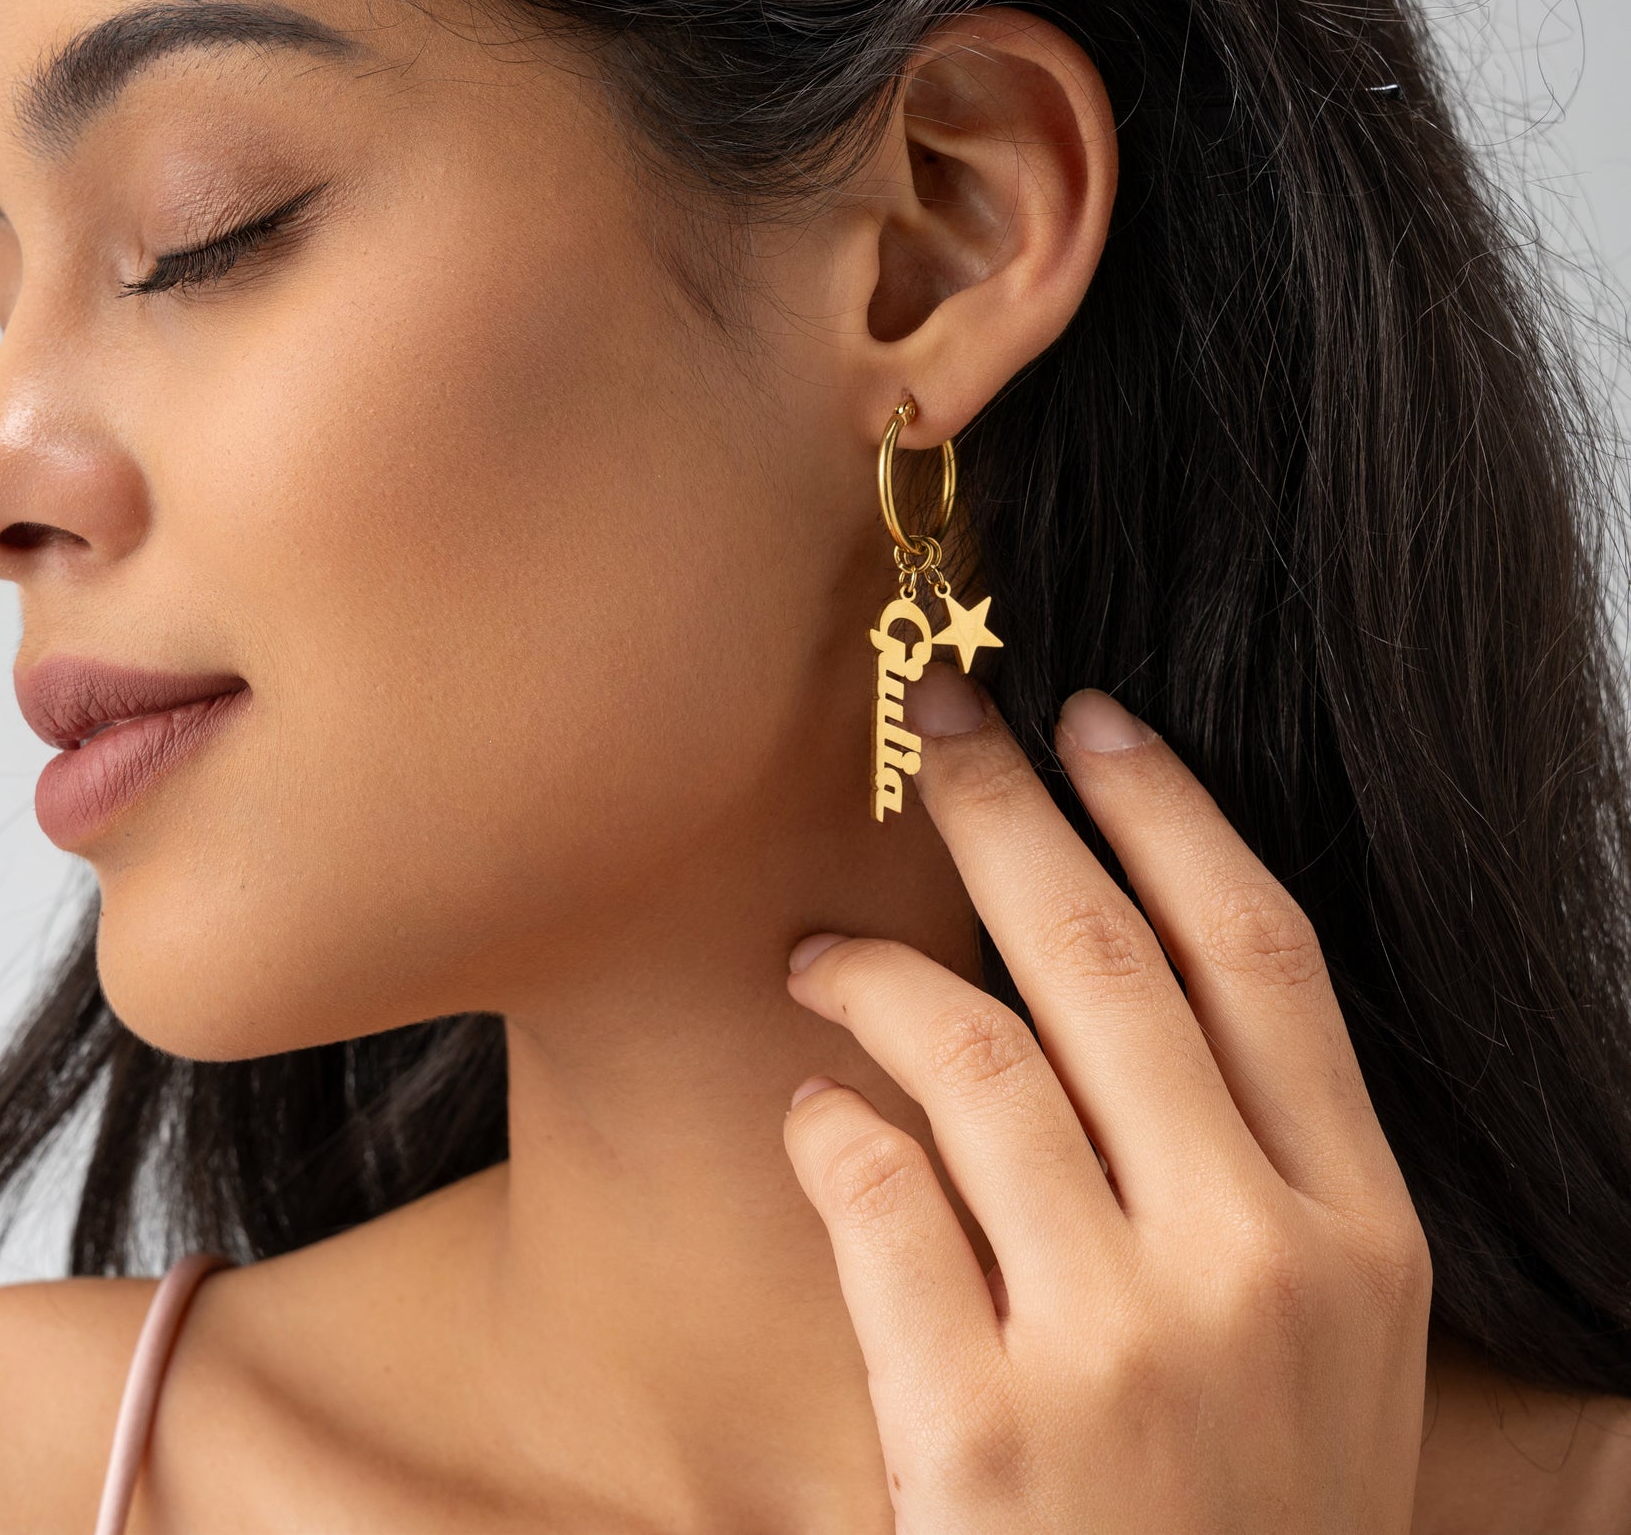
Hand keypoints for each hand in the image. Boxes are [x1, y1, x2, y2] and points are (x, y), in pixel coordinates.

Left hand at [782, 665, 1432, 1532]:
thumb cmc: (1246, 1523)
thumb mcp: (1323, 1354)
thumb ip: (1250, 1173)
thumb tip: (1105, 984)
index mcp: (1358, 1237)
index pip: (1262, 955)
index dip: (1170, 811)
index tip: (1095, 719)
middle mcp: (1252, 1268)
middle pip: (1110, 962)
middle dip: (1011, 813)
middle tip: (943, 725)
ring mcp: (1121, 1350)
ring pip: (975, 1059)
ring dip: (876, 975)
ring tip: (820, 954)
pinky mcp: (985, 1434)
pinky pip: (879, 1200)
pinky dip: (832, 1130)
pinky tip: (815, 1111)